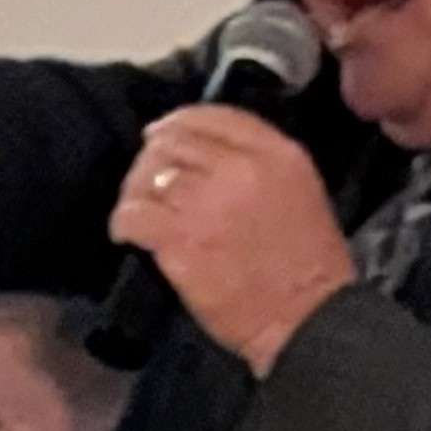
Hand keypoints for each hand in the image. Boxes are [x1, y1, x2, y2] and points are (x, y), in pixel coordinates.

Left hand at [107, 101, 349, 369]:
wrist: (307, 315)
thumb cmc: (307, 262)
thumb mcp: (298, 191)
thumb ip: (257, 164)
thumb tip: (201, 153)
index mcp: (277, 153)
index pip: (212, 116)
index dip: (177, 122)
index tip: (160, 136)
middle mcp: (241, 169)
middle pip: (173, 142)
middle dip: (150, 159)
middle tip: (145, 182)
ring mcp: (208, 203)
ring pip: (148, 175)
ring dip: (134, 192)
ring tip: (137, 210)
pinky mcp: (181, 239)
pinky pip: (133, 214)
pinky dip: (122, 222)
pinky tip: (126, 234)